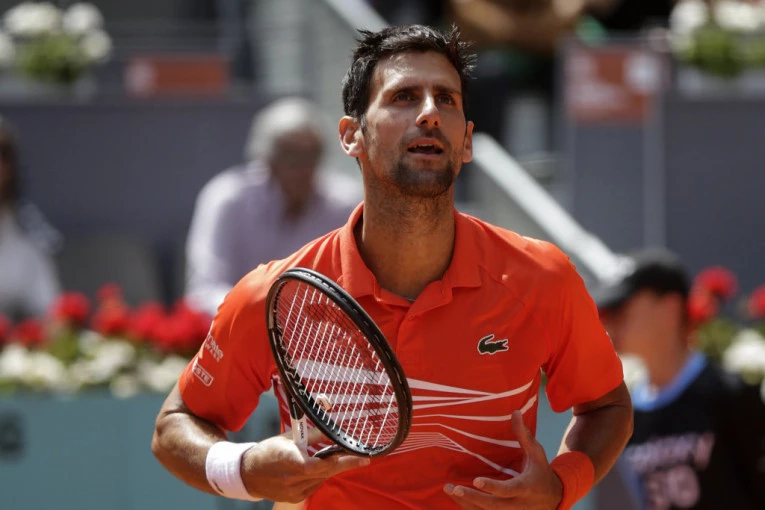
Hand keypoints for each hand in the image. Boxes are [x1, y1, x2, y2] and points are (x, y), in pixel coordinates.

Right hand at [241, 428, 369, 502]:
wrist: (247, 474)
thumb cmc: (268, 451)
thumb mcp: (289, 438)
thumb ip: (311, 435)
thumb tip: (331, 429)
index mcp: (290, 460)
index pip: (322, 464)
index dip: (343, 461)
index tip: (361, 457)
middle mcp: (293, 479)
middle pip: (326, 473)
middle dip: (344, 464)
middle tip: (362, 459)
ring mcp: (294, 492)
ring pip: (322, 479)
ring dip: (330, 469)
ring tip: (336, 458)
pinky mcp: (294, 499)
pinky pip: (314, 486)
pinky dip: (319, 476)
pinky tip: (317, 468)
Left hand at [444, 410, 562, 508]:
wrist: (553, 499)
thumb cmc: (541, 472)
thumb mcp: (537, 453)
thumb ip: (524, 435)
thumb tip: (515, 411)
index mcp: (526, 487)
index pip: (508, 490)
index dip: (492, 487)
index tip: (476, 481)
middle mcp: (518, 505)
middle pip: (493, 506)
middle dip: (472, 498)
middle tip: (454, 488)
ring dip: (466, 503)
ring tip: (448, 489)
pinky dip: (470, 508)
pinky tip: (457, 498)